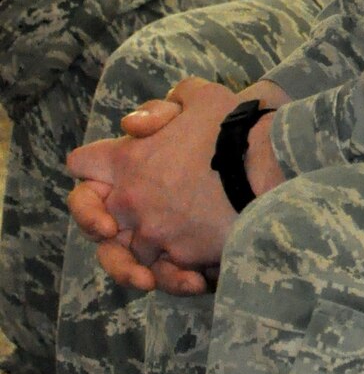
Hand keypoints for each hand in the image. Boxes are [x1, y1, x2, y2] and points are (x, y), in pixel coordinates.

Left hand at [66, 76, 288, 292]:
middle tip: (121, 229)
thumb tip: (133, 128)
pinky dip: (176, 279)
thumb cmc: (236, 124)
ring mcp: (154, 233)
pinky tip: (195, 277)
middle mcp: (131, 201)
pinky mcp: (182, 257)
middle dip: (104, 227)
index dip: (93, 169)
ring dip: (142, 258)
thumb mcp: (198, 95)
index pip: (81, 165)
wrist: (272, 163)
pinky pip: (166, 277)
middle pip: (92, 225)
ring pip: (127, 258)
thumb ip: (161, 107)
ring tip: (164, 259)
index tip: (112, 174)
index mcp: (127, 159)